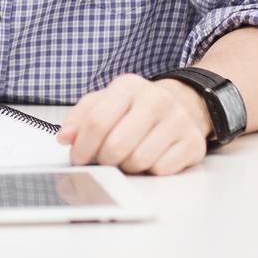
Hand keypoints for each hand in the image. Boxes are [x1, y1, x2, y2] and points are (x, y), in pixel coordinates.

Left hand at [57, 73, 209, 175]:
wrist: (182, 105)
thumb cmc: (136, 108)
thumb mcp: (105, 102)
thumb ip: (81, 117)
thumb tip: (65, 137)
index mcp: (128, 86)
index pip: (97, 121)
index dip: (82, 146)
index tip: (78, 158)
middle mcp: (155, 99)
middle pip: (116, 145)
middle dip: (104, 160)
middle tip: (104, 160)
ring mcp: (177, 120)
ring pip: (138, 161)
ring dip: (127, 167)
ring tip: (127, 157)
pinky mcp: (193, 142)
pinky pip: (161, 170)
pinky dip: (150, 171)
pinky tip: (149, 159)